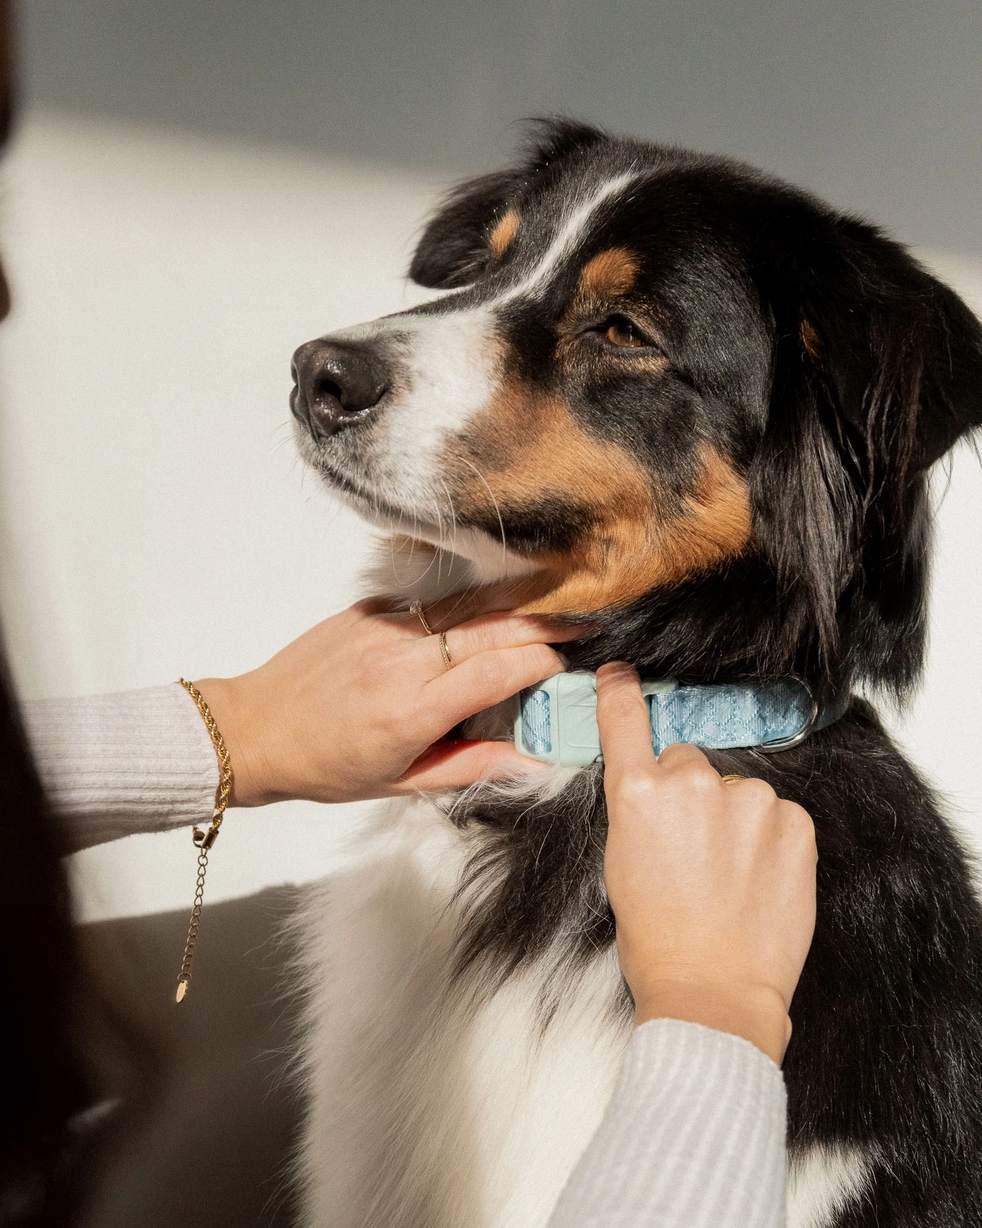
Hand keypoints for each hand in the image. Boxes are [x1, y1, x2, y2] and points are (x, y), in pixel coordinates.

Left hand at [193, 596, 578, 805]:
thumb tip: (533, 762)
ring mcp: (383, 629)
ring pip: (466, 606)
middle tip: (584, 624)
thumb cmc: (326, 765)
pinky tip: (482, 614)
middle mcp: (401, 662)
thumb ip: (472, 767)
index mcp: (413, 711)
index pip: (500, 670)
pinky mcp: (367, 610)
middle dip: (545, 625)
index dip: (543, 663)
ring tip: (551, 605)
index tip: (565, 667)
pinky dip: (460, 610)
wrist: (256, 729)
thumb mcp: (402, 782)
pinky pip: (429, 604)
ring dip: (513, 604)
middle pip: (493, 628)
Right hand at [596, 662, 816, 1064]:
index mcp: (637, 793)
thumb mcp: (621, 862)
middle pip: (688, 761)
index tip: (622, 673)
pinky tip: (758, 877)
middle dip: (688, 792)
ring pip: (735, 790)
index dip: (622, 692)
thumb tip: (656, 787)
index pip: (626, 720)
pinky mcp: (793, 820)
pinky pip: (776, 814)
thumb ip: (638, 810)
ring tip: (728, 876)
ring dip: (733, 818)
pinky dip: (768, 837)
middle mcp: (691, 782)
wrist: (713, 991)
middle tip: (690, 848)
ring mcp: (748, 799)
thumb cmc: (657, 939)